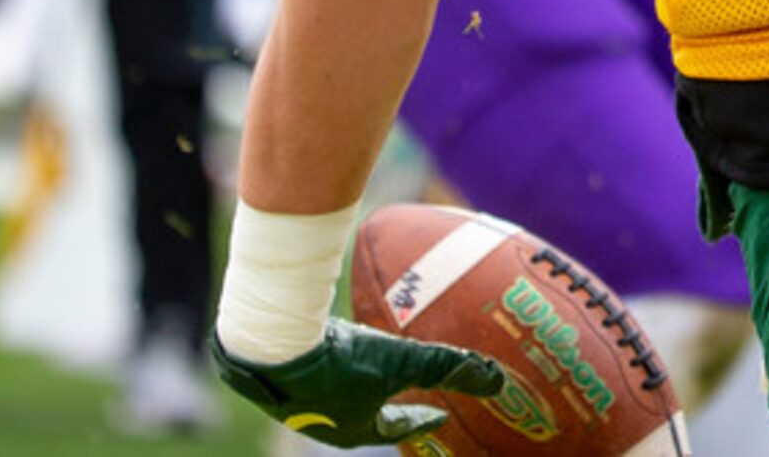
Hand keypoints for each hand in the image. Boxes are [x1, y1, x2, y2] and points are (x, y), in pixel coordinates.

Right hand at [212, 322, 505, 447]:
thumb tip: (498, 380)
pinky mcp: (280, 371)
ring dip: (358, 382)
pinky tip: (335, 337)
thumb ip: (449, 366)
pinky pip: (314, 368)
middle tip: (407, 392)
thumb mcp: (402, 362)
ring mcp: (298, 399)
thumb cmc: (339, 363)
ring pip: (337, 393)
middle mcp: (324, 421)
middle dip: (387, 407)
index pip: (395, 430)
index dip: (421, 420)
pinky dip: (333, 358)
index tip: (441, 416)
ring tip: (373, 361)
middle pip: (364, 417)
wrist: (270, 347)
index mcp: (353, 431)